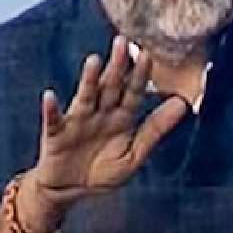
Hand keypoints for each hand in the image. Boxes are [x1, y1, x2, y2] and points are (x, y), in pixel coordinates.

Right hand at [20, 35, 187, 229]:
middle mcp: (100, 114)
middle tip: (123, 42)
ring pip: (85, 97)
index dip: (140, 75)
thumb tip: (183, 104)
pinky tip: (50, 96)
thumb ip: (156, 129)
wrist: (69, 191)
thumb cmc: (103, 171)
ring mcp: (78, 122)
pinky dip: (51, 109)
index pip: (133, 93)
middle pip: (110, 87)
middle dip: (117, 66)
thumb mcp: (134, 155)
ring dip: (89, 80)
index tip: (148, 54)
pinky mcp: (56, 134)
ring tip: (94, 62)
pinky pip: (54, 120)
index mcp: (121, 118)